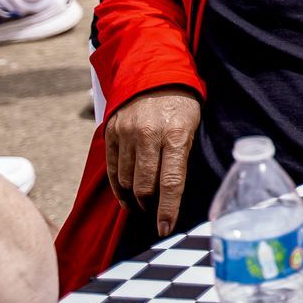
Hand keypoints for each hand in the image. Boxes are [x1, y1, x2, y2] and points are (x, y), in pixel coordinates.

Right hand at [103, 86, 201, 236]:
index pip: (171, 182)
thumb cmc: (181, 105)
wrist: (154, 74)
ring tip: (142, 203)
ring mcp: (126, 134)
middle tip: (154, 212)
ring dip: (134, 197)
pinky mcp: (110, 133)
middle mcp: (148, 135)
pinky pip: (113, 169)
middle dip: (149, 204)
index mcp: (175, 134)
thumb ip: (182, 157)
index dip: (167, 209)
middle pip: (145, 185)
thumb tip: (173, 193)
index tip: (164, 228)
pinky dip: (119, 187)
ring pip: (127, 180)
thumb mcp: (192, 127)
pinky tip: (127, 195)